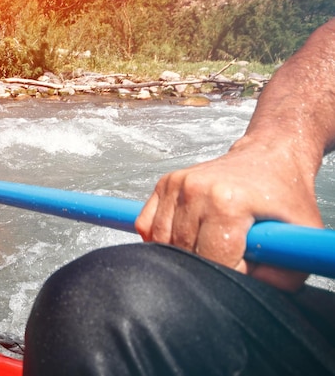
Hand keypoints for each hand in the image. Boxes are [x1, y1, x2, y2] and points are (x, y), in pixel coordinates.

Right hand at [134, 136, 322, 290]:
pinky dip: (160, 239)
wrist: (268, 156)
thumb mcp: (301, 235)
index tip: (245, 262)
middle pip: (185, 253)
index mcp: (228, 203)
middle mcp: (196, 191)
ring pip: (162, 243)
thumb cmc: (283, 195)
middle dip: (206, 263)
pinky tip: (184, 235)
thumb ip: (279, 274)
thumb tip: (246, 292)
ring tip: (209, 242)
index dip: (230, 272)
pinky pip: (147, 226)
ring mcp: (177, 185)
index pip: (212, 260)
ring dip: (183, 252)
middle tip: (229, 253)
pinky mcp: (165, 183)